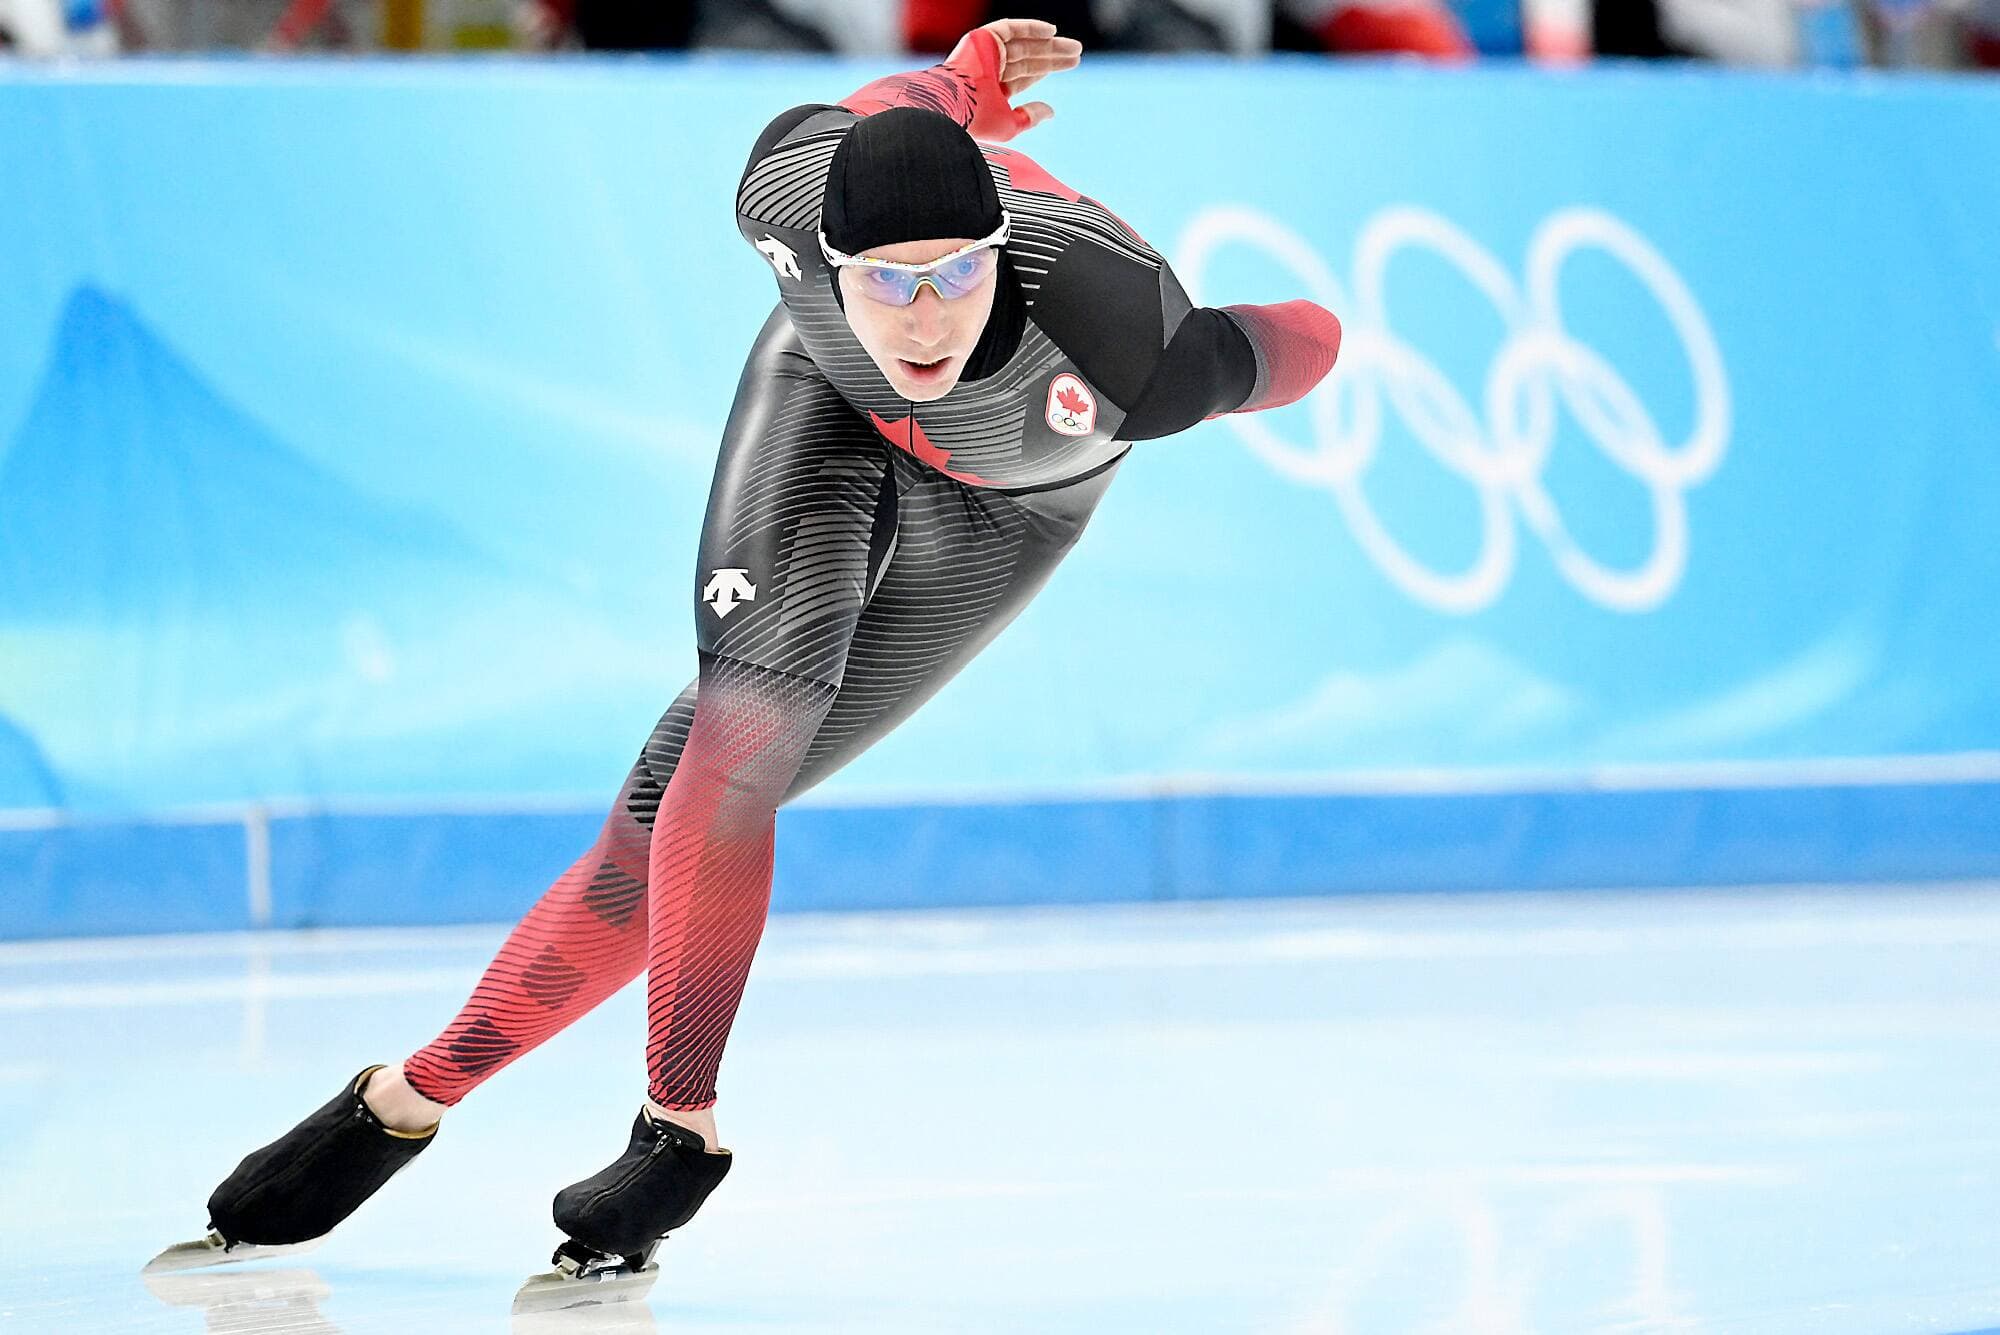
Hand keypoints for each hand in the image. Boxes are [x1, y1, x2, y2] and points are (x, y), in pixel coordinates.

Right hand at [946, 18, 1082, 139]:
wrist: (952, 105)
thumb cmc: (976, 120)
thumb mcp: (1009, 125)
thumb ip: (1029, 118)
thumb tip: (1051, 112)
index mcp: (990, 90)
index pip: (1023, 75)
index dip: (1046, 69)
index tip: (1070, 65)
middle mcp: (987, 69)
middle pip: (1026, 58)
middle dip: (1052, 55)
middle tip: (1076, 54)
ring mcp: (983, 52)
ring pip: (1021, 44)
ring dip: (1047, 43)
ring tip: (1072, 47)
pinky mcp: (980, 38)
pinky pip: (1009, 29)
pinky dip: (1030, 28)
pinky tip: (1051, 32)